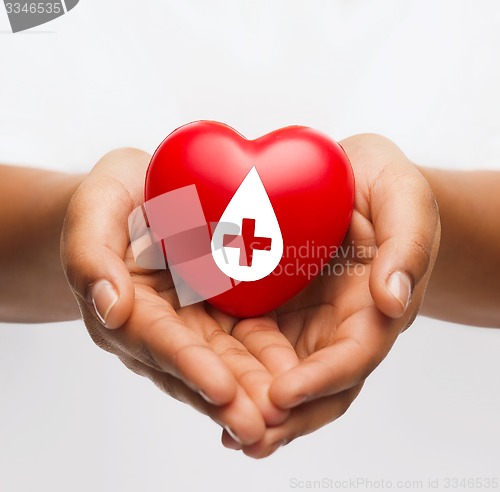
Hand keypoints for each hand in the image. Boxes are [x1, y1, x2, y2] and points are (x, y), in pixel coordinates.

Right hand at [60, 149, 289, 444]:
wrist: (138, 195)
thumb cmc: (111, 201)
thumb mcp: (93, 212)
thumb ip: (91, 256)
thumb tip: (110, 307)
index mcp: (127, 308)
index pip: (158, 340)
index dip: (188, 364)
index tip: (221, 389)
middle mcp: (161, 326)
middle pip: (196, 365)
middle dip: (228, 397)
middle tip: (262, 426)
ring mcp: (192, 322)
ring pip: (225, 361)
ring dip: (253, 391)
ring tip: (284, 416)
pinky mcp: (219, 311)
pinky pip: (245, 337)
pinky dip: (267, 360)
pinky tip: (298, 376)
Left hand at [221, 134, 440, 456]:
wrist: (353, 178)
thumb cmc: (385, 187)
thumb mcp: (404, 200)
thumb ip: (407, 245)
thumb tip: (394, 300)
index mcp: (374, 307)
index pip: (353, 357)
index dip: (321, 380)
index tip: (282, 395)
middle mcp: (338, 324)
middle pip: (316, 385)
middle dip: (284, 415)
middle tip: (242, 435)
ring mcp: (303, 319)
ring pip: (281, 373)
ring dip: (255, 403)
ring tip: (221, 428)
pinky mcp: (272, 305)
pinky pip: (252, 342)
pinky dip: (234, 367)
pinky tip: (206, 381)